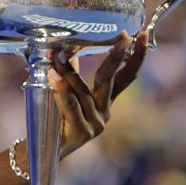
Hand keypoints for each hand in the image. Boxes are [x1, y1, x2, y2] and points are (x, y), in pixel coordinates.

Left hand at [53, 30, 148, 155]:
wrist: (42, 149)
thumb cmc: (54, 116)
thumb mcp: (65, 90)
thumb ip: (71, 71)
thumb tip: (69, 44)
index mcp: (104, 101)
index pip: (126, 76)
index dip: (136, 56)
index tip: (143, 35)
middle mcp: (104, 112)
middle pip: (112, 79)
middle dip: (117, 56)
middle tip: (124, 37)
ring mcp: (95, 124)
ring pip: (82, 90)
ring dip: (67, 71)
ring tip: (54, 56)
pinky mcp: (81, 132)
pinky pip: (70, 104)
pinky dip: (61, 88)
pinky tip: (53, 74)